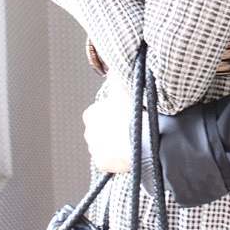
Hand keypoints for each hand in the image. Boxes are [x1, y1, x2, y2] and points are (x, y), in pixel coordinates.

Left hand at [82, 73, 155, 193]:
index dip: (111, 112)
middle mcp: (89, 131)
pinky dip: (117, 158)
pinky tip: (129, 152)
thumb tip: (112, 66)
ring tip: (131, 140)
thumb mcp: (124, 89)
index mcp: (91, 113)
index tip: (123, 113)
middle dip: (111, 128)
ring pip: (104, 145)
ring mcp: (95, 149)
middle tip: (128, 126)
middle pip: (100, 129)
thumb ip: (116, 76)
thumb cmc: (132, 114)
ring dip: (114, 143)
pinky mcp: (102, 163)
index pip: (98, 112)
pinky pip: (109, 160)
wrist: (140, 140)